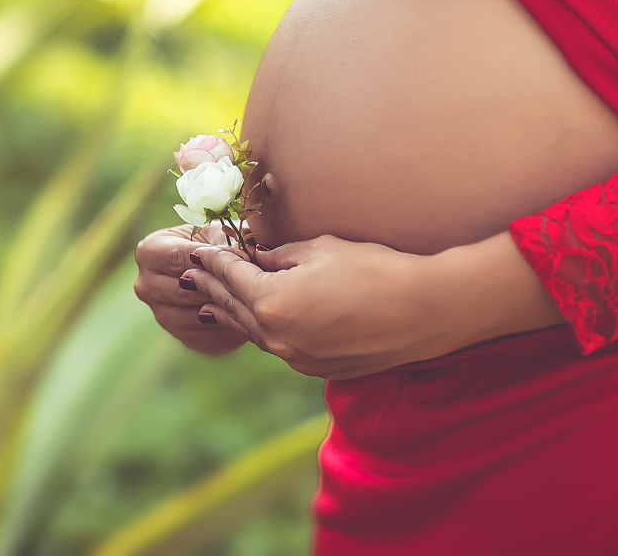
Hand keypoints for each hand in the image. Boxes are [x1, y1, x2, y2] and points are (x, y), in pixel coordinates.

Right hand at [133, 222, 249, 355]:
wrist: (216, 269)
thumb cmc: (216, 242)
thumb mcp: (219, 232)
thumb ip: (225, 241)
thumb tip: (240, 254)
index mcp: (149, 251)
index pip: (179, 258)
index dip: (213, 258)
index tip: (242, 256)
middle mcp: (146, 284)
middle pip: (185, 291)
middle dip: (219, 285)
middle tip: (250, 279)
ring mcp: (161, 313)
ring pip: (196, 314)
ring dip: (224, 307)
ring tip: (250, 296)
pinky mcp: (182, 335)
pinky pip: (207, 334)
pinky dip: (228, 325)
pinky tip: (246, 314)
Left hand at [183, 234, 440, 378]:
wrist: (424, 311)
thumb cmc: (375, 270)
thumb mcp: (321, 250)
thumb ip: (280, 256)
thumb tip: (257, 257)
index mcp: (272, 303)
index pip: (232, 276)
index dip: (214, 259)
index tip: (198, 248)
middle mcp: (277, 337)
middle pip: (234, 307)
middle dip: (212, 287)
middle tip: (193, 273)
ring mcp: (295, 358)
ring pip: (252, 331)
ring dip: (231, 312)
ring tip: (211, 300)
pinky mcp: (314, 369)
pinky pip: (277, 346)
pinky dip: (261, 329)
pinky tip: (256, 321)